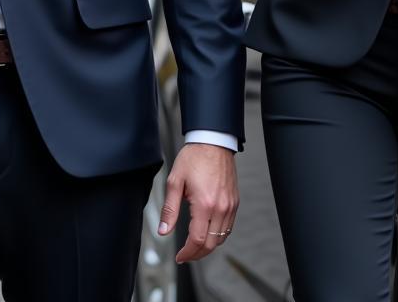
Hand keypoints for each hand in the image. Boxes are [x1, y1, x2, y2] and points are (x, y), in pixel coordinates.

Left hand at [158, 143, 238, 263]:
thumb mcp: (175, 181)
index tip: (180, 256)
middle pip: (212, 244)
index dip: (187, 253)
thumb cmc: (195, 157)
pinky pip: (229, 227)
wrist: (213, 141)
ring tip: (195, 246)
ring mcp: (230, 205)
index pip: (198, 240)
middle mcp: (221, 207)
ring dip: (208, 246)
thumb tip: (163, 231)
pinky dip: (219, 236)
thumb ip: (169, 209)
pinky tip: (208, 233)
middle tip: (185, 255)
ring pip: (222, 238)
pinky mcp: (234, 201)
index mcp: (205, 203)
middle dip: (197, 254)